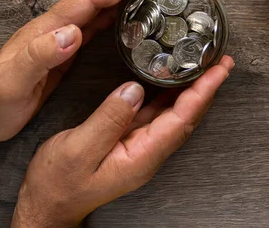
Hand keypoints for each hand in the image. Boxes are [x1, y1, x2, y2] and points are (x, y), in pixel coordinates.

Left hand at [0, 0, 165, 156]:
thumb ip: (40, 55)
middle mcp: (57, 27)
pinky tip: (128, 14)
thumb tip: (72, 32)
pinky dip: (116, 13)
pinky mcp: (65, 50)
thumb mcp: (13, 81)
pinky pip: (96, 24)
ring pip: (98, 6)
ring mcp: (61, 37)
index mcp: (48, 29)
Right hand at [11, 56, 234, 227]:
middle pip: (187, 115)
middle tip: (222, 61)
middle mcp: (149, 152)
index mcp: (142, 156)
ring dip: (193, 90)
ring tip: (206, 66)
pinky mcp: (130, 140)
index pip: (183, 118)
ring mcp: (141, 146)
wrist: (46, 205)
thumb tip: (133, 89)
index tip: (219, 70)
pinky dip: (170, 95)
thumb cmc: (58, 184)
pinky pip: (158, 114)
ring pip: (176, 114)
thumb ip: (108, 120)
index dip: (203, 92)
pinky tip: (172, 81)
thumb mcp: (78, 150)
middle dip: (208, 88)